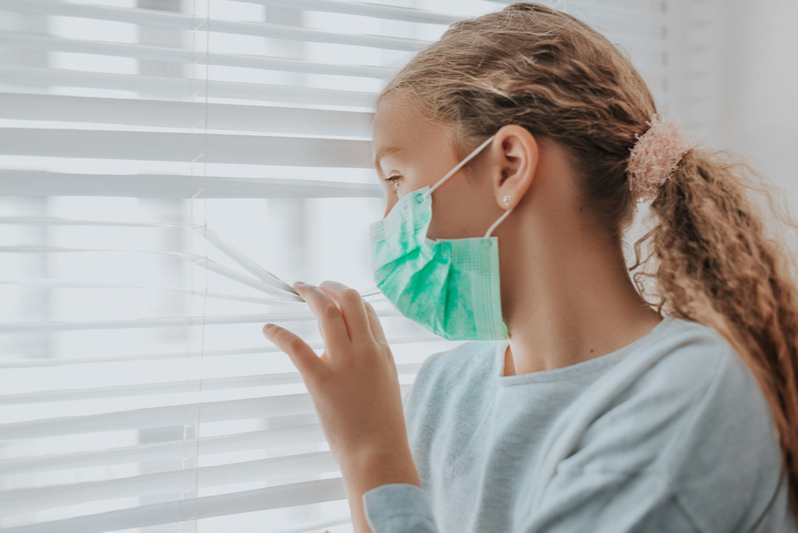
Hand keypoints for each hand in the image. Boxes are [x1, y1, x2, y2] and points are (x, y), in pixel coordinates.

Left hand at [262, 280, 410, 470]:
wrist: (378, 454)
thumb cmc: (382, 428)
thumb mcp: (386, 385)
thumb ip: (372, 363)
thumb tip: (354, 351)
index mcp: (382, 352)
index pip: (367, 310)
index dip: (349, 297)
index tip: (336, 294)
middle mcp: (365, 350)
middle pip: (349, 301)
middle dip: (331, 287)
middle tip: (317, 285)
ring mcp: (343, 362)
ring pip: (326, 312)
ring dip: (310, 295)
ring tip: (299, 288)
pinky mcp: (319, 378)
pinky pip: (295, 346)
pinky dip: (279, 333)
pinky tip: (268, 328)